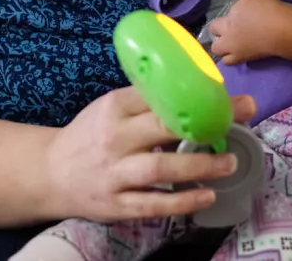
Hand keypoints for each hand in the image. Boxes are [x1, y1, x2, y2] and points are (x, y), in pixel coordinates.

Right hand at [45, 87, 255, 221]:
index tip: (224, 91)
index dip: (193, 93)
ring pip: (161, 169)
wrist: (50, 173)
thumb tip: (189, 85)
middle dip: (205, 122)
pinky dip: (182, 201)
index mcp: (113, 107)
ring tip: (230, 162)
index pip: (157, 96)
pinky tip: (207, 196)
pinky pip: (154, 204)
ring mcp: (115, 174)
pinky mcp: (116, 205)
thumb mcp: (108, 108)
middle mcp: (114, 138)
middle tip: (241, 115)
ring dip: (200, 166)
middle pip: (163, 128)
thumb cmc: (88, 134)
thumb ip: (141, 100)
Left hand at [210, 0, 283, 64]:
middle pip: (212, 29)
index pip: (223, 12)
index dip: (227, 17)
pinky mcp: (240, 58)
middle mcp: (228, 28)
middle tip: (231, 31)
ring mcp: (232, 45)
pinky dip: (231, 58)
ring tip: (233, 46)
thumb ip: (249, 2)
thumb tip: (249, 6)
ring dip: (222, 46)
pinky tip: (240, 54)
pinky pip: (228, 61)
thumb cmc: (271, 9)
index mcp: (232, 12)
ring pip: (216, 49)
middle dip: (219, 29)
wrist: (280, 30)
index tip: (237, 19)